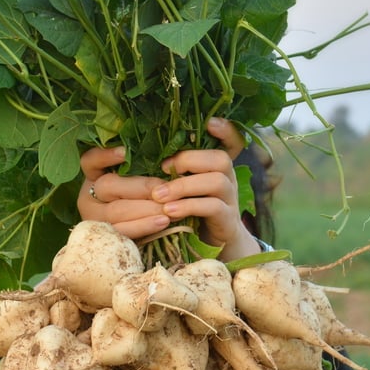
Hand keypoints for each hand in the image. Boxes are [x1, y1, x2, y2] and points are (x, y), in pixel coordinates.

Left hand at [78, 117, 261, 261]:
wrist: (208, 246)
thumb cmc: (187, 210)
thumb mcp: (180, 186)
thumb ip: (171, 169)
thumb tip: (137, 151)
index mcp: (215, 165)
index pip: (232, 141)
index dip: (226, 130)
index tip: (210, 123)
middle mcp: (228, 178)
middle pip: (220, 158)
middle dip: (189, 160)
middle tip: (163, 169)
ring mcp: (230, 199)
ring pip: (216, 181)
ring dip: (184, 186)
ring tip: (160, 196)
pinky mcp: (226, 220)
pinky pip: (212, 207)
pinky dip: (188, 207)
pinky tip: (169, 212)